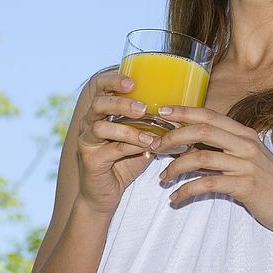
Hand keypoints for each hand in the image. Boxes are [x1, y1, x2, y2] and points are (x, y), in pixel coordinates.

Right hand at [76, 71, 158, 215]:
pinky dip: (129, 147)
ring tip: (149, 135)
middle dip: (120, 102)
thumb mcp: (144, 137)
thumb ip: (156, 123)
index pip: (100, 86)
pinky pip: (108, 150)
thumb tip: (185, 111)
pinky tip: (145, 149)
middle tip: (143, 108)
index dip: (113, 80)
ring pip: (100, 127)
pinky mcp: (90, 159)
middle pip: (98, 103)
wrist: (107, 193)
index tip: (133, 81)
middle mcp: (90, 122)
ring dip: (128, 129)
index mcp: (102, 112)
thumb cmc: (127, 160)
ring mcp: (87, 141)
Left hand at [150, 105, 272, 240]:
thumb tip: (192, 145)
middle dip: (172, 136)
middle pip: (202, 130)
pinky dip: (186, 191)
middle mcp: (247, 145)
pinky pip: (206, 184)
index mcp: (246, 134)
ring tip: (163, 179)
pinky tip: (176, 199)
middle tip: (154, 147)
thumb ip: (226, 149)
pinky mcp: (245, 186)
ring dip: (174, 167)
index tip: (162, 112)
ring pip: (200, 157)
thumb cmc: (269, 184)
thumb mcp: (250, 160)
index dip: (184, 111)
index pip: (210, 115)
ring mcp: (247, 165)